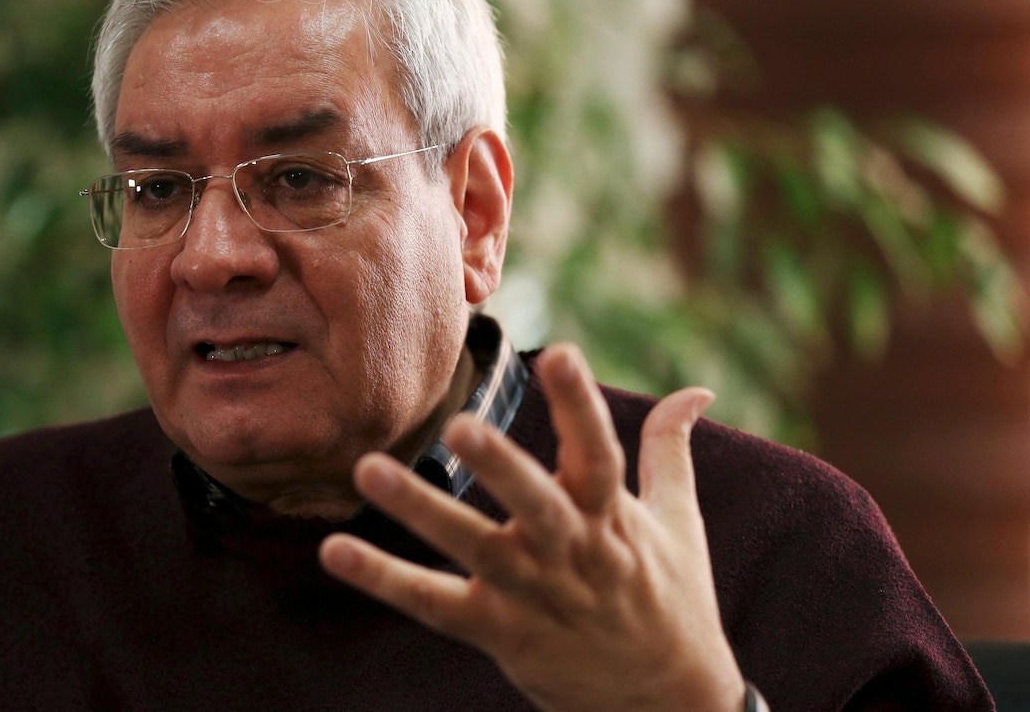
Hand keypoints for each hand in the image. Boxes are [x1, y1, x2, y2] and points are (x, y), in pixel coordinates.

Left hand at [319, 344, 745, 711]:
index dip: (580, 405)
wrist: (669, 703)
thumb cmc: (670, 598)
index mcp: (614, 518)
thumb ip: (671, 450)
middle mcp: (572, 554)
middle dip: (502, 466)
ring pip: (475, 550)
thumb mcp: (680, 523)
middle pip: (537, 505)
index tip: (559, 352)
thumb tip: (696, 390)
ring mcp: (532, 596)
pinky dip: (384, 579)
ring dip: (421, 511)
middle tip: (461, 423)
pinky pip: (433, 605)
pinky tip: (334, 551)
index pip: (600, 455)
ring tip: (368, 470)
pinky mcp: (497, 633)